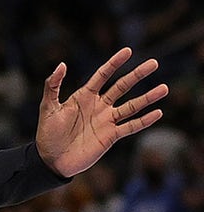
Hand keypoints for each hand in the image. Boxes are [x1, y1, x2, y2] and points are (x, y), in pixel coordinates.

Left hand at [36, 47, 167, 177]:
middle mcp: (99, 106)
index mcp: (84, 96)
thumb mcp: (48, 107)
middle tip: (154, 63)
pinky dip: (144, 121)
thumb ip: (53, 86)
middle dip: (137, 75)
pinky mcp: (111, 136)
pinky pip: (131, 127)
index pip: (103, 75)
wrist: (51, 159)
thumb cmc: (47, 133)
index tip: (128, 51)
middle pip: (122, 87)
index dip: (114, 63)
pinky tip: (158, 113)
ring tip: (164, 88)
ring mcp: (106, 121)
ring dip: (147, 98)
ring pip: (132, 106)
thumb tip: (62, 64)